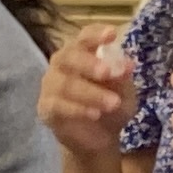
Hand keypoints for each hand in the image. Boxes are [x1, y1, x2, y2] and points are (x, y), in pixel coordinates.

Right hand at [35, 27, 135, 163]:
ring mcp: (51, 84)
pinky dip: (77, 109)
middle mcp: (63, 62)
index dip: (96, 34)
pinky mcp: (46, 107)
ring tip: (112, 103)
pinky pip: (57, 105)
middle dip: (89, 63)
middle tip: (107, 73)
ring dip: (91, 93)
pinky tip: (95, 114)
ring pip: (65, 83)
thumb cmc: (111, 105)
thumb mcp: (124, 92)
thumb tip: (127, 65)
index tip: (112, 34)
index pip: (85, 36)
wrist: (100, 138)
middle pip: (69, 55)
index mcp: (83, 51)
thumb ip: (122, 78)